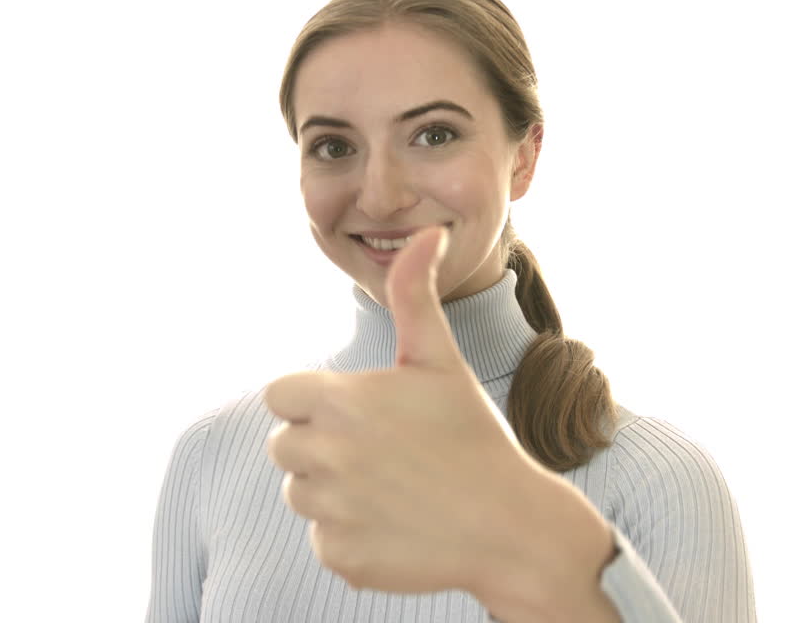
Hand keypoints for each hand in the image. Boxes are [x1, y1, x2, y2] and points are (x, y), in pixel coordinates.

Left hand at [264, 225, 536, 594]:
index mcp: (338, 401)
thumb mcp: (439, 360)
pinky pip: (323, 539)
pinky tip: (396, 524)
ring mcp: (330, 511)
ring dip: (333, 490)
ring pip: (300, 493)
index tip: (357, 411)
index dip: (313, 400)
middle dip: (320, 444)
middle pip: (284, 444)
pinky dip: (350, 535)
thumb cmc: (473, 434)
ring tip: (392, 487)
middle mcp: (324, 455)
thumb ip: (414, 294)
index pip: (280, 395)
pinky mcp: (340, 557)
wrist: (510, 525)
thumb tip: (424, 233)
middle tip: (382, 452)